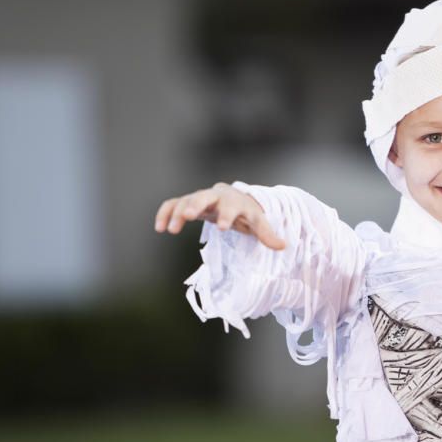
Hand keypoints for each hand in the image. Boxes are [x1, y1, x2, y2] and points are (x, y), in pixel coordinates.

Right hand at [154, 182, 286, 249]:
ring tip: (168, 230)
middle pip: (204, 196)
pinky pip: (173, 204)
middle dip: (195, 205)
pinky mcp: (187, 203)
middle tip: (187, 216)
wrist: (235, 199)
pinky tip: (158, 228)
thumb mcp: (258, 223)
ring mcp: (200, 198)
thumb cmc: (247, 213)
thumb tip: (283, 246)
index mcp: (234, 200)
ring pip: (186, 200)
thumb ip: (267, 234)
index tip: (223, 228)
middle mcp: (215, 196)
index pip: (231, 206)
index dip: (227, 216)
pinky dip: (165, 213)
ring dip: (177, 213)